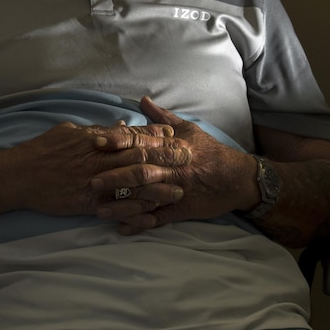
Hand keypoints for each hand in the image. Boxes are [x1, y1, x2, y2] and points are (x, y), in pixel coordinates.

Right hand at [4, 119, 190, 218]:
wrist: (19, 176)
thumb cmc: (41, 151)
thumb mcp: (68, 132)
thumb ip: (95, 130)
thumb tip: (118, 126)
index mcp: (95, 140)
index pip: (131, 135)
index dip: (154, 136)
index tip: (175, 135)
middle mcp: (98, 160)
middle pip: (139, 158)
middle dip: (166, 159)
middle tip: (188, 160)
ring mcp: (95, 183)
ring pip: (134, 185)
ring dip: (159, 188)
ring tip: (180, 191)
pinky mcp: (88, 203)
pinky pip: (118, 210)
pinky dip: (137, 215)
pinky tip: (153, 219)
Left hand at [100, 97, 256, 234]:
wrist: (238, 178)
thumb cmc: (209, 151)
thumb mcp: (188, 130)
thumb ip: (162, 118)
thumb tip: (143, 100)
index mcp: (172, 146)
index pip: (141, 141)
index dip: (119, 141)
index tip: (98, 142)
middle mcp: (172, 166)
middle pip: (140, 169)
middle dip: (115, 175)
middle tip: (91, 179)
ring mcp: (176, 189)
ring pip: (146, 197)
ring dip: (122, 204)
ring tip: (99, 210)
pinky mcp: (182, 209)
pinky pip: (159, 218)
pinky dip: (140, 224)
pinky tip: (122, 229)